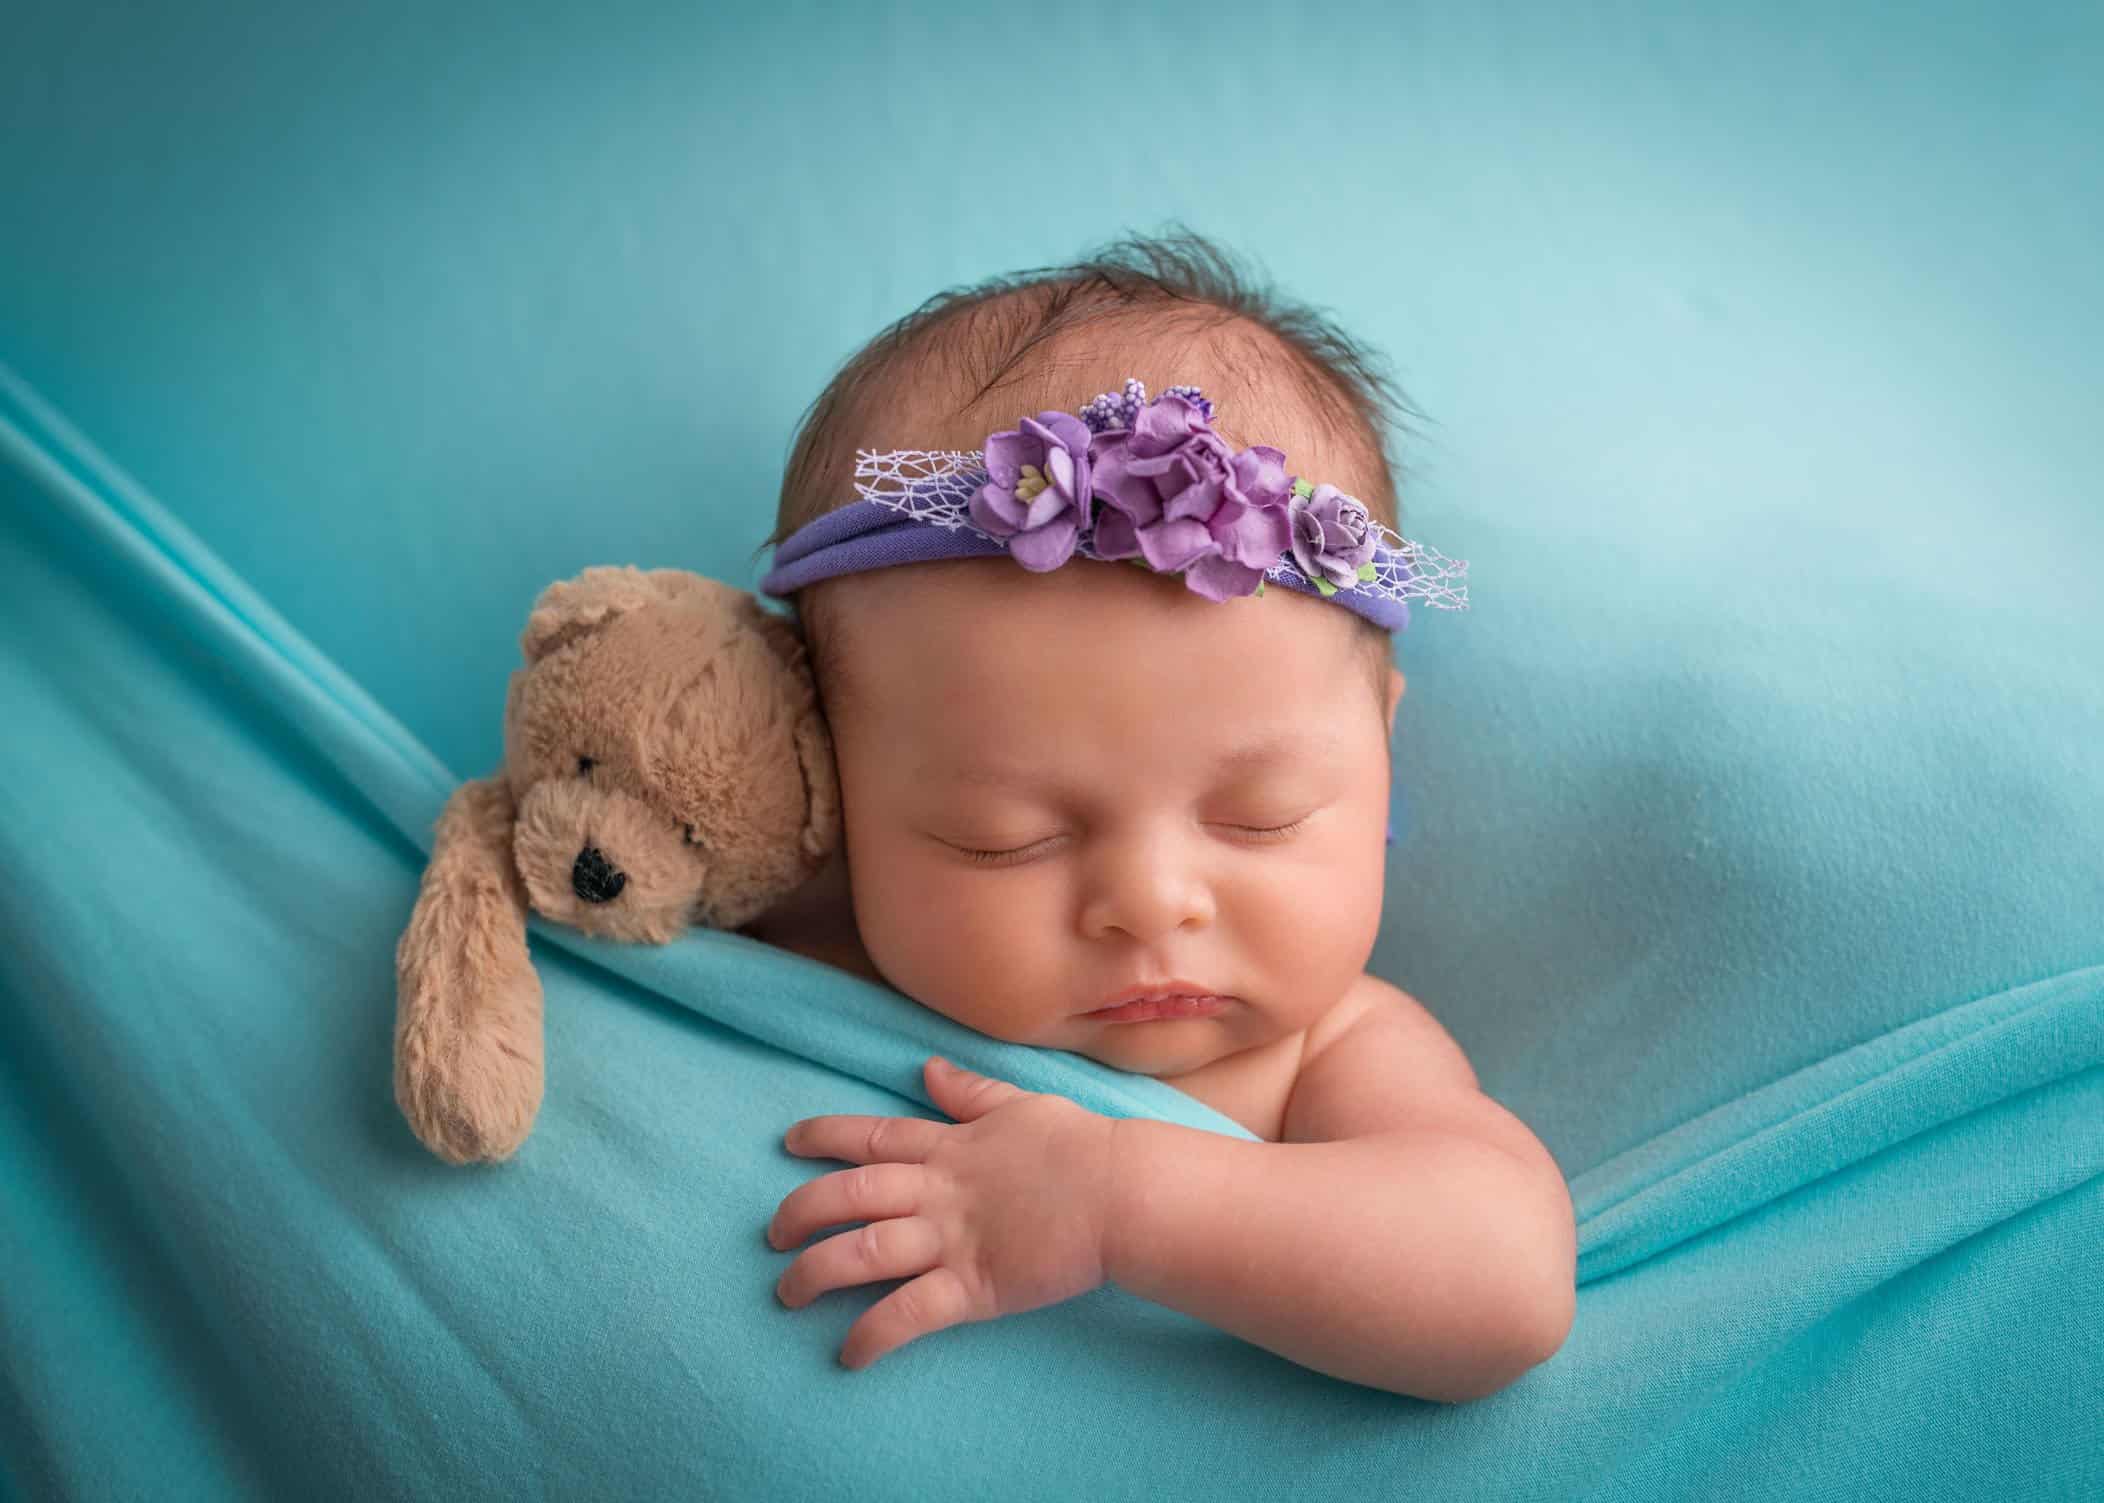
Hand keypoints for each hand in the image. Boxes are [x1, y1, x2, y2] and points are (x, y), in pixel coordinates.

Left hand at [767, 1056, 1121, 1369]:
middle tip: (771, 1235)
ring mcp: (952, 1239)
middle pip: (848, 1195)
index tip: (788, 1142)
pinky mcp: (974, 1287)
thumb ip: (969, 1092)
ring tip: (788, 1294)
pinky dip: (872, 1335)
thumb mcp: (1019, 1104)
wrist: (1122, 1192)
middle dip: (799, 1213)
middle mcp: (937, 1191)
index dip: (824, 1137)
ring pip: (861, 1253)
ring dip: (814, 1275)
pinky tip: (848, 1354)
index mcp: (948, 1146)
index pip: (871, 1137)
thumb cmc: (1079, 1146)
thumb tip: (929, 1068)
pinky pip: (908, 1314)